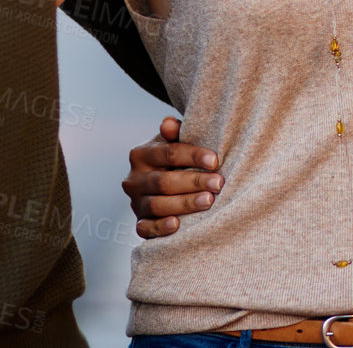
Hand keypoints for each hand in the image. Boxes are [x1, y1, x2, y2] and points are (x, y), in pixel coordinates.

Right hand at [122, 116, 221, 238]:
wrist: (167, 182)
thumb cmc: (178, 160)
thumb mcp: (175, 142)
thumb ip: (175, 132)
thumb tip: (169, 124)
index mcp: (141, 154)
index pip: (168, 153)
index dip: (192, 156)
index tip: (215, 161)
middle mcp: (134, 179)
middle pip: (163, 181)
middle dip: (193, 182)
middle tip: (218, 183)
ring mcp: (135, 203)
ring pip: (157, 205)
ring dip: (184, 204)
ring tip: (209, 201)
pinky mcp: (140, 224)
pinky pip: (145, 229)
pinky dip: (160, 228)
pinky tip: (177, 224)